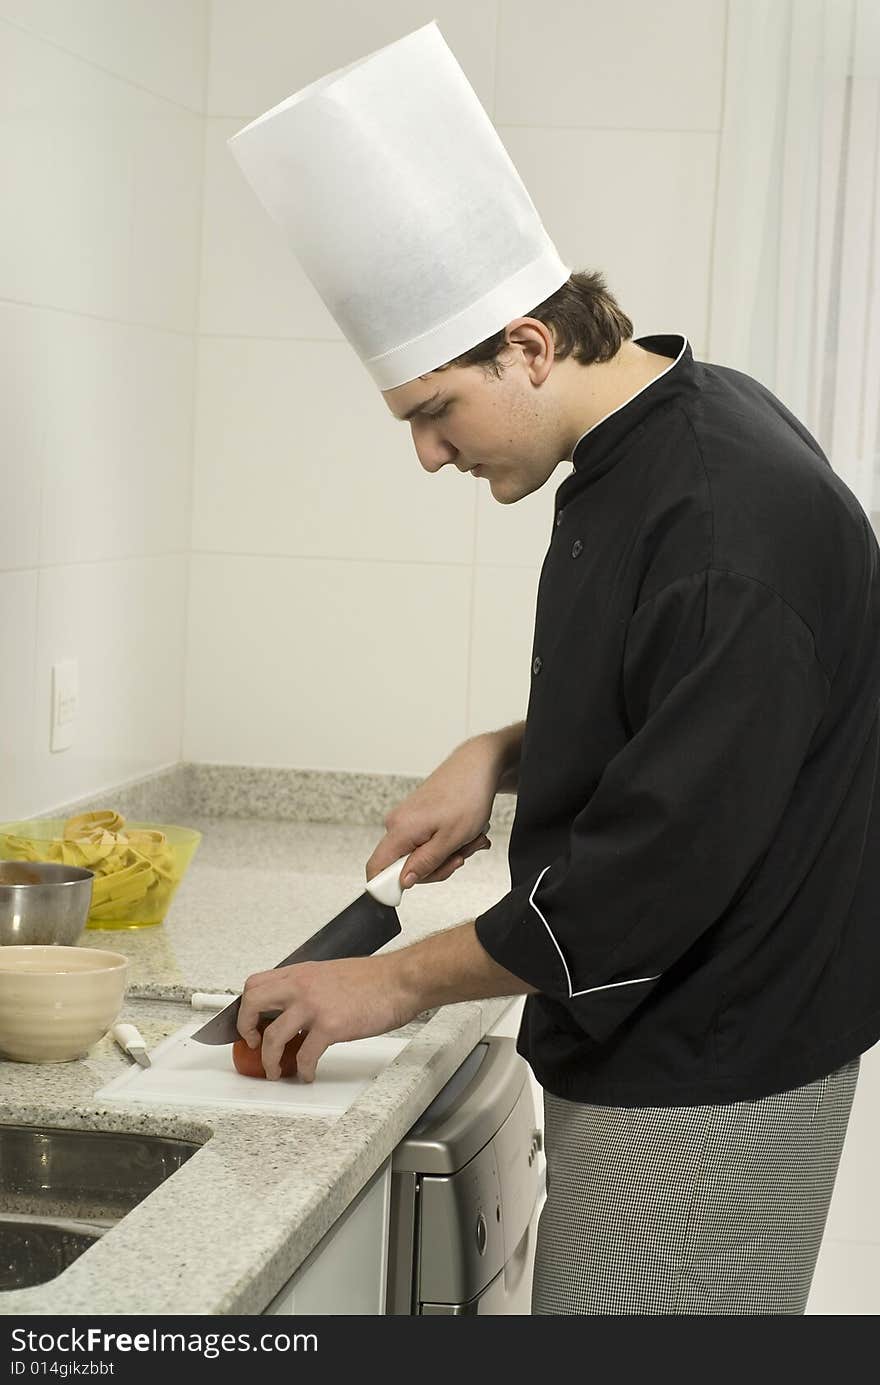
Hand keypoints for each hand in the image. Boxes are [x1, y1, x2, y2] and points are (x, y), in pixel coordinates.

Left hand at [236, 953, 416, 1081]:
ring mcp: (314, 1006)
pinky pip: (305, 1056)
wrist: (401, 980)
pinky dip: (303, 1071)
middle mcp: (302, 986)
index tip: (249, 1022)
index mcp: (301, 973)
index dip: (245, 1006)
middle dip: (245, 1028)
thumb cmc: (375, 979)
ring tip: (276, 1070)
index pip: (256, 984)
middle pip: (252, 1003)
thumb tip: (296, 1008)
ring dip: (269, 1060)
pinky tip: (308, 1074)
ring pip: (272, 1036)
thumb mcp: (331, 973)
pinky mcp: (330, 1027)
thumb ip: (310, 987)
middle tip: (253, 1044)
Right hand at [366, 734, 503, 888]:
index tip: (415, 886)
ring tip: (468, 839)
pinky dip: (448, 843)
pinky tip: (464, 834)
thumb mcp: (451, 839)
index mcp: (400, 829)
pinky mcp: (418, 817)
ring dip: (449, 854)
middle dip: (437, 866)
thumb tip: (403, 882)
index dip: (389, 887)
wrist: (477, 766)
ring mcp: (407, 820)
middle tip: (460, 854)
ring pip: (422, 855)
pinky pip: (428, 843)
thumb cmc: (467, 796)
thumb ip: (425, 863)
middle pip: (404, 867)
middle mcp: (397, 823)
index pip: (376, 868)